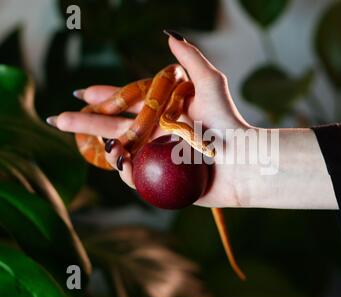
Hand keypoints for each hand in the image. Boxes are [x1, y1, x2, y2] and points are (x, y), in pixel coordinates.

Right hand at [48, 34, 250, 207]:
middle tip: (59, 119)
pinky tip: (117, 162)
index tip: (84, 93)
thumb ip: (189, 59)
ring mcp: (159, 155)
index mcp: (167, 111)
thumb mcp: (210, 83)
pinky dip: (125, 169)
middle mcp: (160, 132)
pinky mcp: (162, 177)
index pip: (131, 101)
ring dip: (100, 145)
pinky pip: (137, 174)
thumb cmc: (228, 121)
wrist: (241, 160)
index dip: (107, 96)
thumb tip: (169, 35)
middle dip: (88, 122)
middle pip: (118, 126)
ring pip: (122, 150)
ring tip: (83, 139)